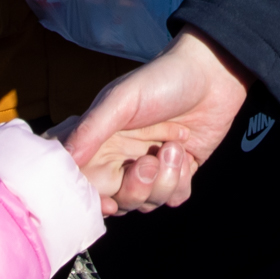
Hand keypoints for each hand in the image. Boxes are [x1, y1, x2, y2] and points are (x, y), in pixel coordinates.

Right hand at [66, 32, 252, 211]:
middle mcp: (122, 158)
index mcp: (100, 141)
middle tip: (149, 162)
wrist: (213, 74)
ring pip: (147, 204)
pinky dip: (181, 182)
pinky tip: (187, 154)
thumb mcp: (122, 100)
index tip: (108, 201)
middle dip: (136, 189)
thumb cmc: (161, 79)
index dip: (94, 198)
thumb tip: (66, 158)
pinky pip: (174, 199)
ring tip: (174, 146)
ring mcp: (151, 168)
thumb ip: (92, 129)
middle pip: (117, 201)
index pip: (85, 182)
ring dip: (164, 181)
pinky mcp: (179, 173)